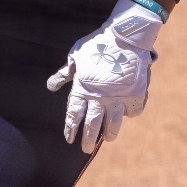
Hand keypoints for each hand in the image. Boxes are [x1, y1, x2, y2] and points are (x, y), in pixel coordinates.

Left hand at [45, 0, 164, 151]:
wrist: (126, 37)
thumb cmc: (97, 45)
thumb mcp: (76, 57)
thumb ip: (64, 74)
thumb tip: (50, 87)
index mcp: (83, 89)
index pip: (74, 115)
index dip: (71, 128)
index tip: (69, 139)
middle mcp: (100, 98)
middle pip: (92, 124)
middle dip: (88, 138)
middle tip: (86, 149)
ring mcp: (119, 98)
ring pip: (113, 123)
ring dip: (109, 133)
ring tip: (107, 138)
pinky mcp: (135, 95)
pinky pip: (133, 111)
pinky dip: (130, 114)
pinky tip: (127, 114)